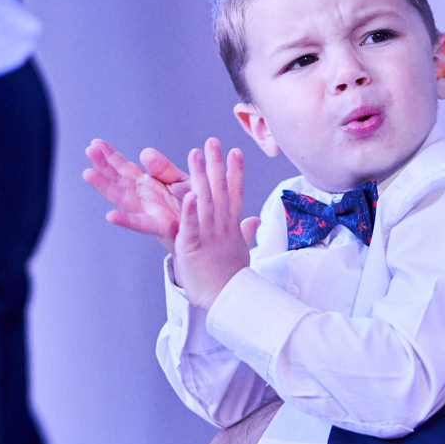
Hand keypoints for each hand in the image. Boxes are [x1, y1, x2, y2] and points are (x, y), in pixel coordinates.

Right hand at [83, 138, 187, 249]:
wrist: (207, 230)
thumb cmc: (193, 206)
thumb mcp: (180, 181)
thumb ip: (163, 168)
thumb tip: (144, 152)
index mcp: (148, 186)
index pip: (125, 169)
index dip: (111, 157)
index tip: (95, 143)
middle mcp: (143, 199)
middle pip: (118, 181)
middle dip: (103, 166)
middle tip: (88, 150)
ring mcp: (148, 213)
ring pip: (122, 198)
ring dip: (105, 187)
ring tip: (88, 174)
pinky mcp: (161, 227)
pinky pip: (141, 224)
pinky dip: (125, 221)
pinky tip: (110, 216)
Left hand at [174, 138, 258, 308]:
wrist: (229, 301)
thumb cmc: (233, 280)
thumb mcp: (241, 251)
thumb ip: (246, 232)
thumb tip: (256, 220)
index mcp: (232, 227)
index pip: (235, 193)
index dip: (235, 171)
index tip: (236, 151)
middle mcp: (223, 226)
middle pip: (220, 189)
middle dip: (216, 164)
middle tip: (212, 141)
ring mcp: (209, 235)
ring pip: (205, 200)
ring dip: (200, 176)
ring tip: (195, 154)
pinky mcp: (193, 247)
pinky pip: (192, 225)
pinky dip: (190, 210)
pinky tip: (188, 193)